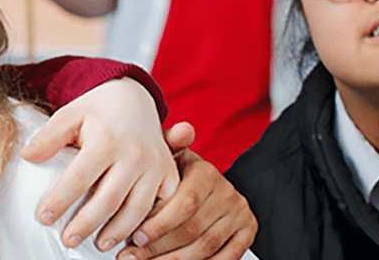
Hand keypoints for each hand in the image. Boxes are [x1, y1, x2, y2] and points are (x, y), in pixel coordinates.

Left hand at [23, 78, 173, 251]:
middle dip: (87, 224)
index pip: (79, 177)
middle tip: (68, 240)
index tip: (43, 218)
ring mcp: (156, 165)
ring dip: (119, 231)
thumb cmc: (96, 111)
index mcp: (107, 139)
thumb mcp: (69, 114)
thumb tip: (26, 157)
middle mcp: (135, 153)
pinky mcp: (169, 173)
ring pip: (138, 208)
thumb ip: (48, 137)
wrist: (134, 97)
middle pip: (109, 198)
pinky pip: (165, 206)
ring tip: (99, 246)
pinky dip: (152, 225)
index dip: (60, 200)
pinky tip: (134, 238)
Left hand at [120, 127, 255, 259]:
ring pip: (206, 247)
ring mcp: (239, 214)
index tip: (133, 237)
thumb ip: (168, 145)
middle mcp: (227, 193)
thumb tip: (181, 130)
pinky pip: (225, 257)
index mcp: (207, 173)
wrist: (210, 185)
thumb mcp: (172, 157)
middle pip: (193, 229)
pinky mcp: (248, 233)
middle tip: (131, 256)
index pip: (185, 203)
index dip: (158, 224)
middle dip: (158, 247)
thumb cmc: (180, 173)